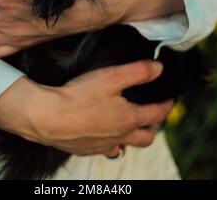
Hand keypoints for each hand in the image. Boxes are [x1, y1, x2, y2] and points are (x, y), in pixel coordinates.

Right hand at [0, 60, 172, 155]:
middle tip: (154, 116)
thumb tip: (159, 68)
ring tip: (130, 125)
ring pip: (125, 145)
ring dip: (132, 136)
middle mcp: (119, 137)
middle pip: (145, 137)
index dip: (166, 105)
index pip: (156, 114)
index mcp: (128, 119)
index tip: (170, 99)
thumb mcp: (111, 77)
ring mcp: (102, 146)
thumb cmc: (78, 97)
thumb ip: (138, 71)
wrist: (47, 118)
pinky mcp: (85, 149)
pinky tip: (103, 134)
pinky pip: (105, 149)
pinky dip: (110, 142)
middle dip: (153, 127)